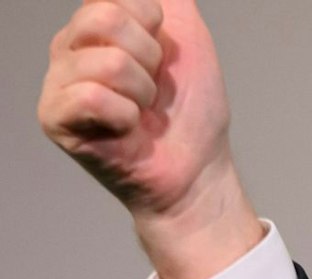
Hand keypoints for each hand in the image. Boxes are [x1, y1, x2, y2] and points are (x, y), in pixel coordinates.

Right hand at [38, 0, 262, 278]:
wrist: (198, 168)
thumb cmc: (190, 109)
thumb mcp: (188, 36)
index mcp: (95, 25)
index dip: (155, 27)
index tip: (161, 58)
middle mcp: (69, 48)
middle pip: (106, 18)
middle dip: (149, 57)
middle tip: (152, 88)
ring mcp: (57, 82)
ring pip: (107, 62)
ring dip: (142, 92)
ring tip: (142, 111)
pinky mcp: (54, 118)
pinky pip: (94, 97)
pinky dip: (126, 116)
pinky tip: (126, 128)